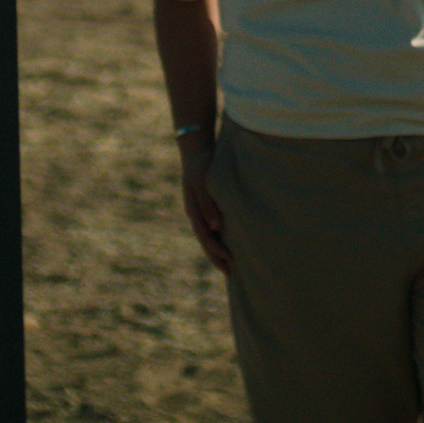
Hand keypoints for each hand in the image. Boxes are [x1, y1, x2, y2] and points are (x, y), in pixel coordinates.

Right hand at [177, 133, 231, 272]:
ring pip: (209, 235)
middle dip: (217, 257)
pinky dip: (220, 237)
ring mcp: (201, 209)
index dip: (216, 251)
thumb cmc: (200, 165)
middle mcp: (196, 213)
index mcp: (193, 210)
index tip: (229, 261)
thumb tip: (217, 229)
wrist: (196, 148)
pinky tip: (229, 241)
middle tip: (231, 274)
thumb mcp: (201, 184)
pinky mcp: (208, 204)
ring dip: (218, 249)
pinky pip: (213, 226)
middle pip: (206, 241)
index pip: (205, 237)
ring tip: (231, 264)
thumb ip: (208, 205)